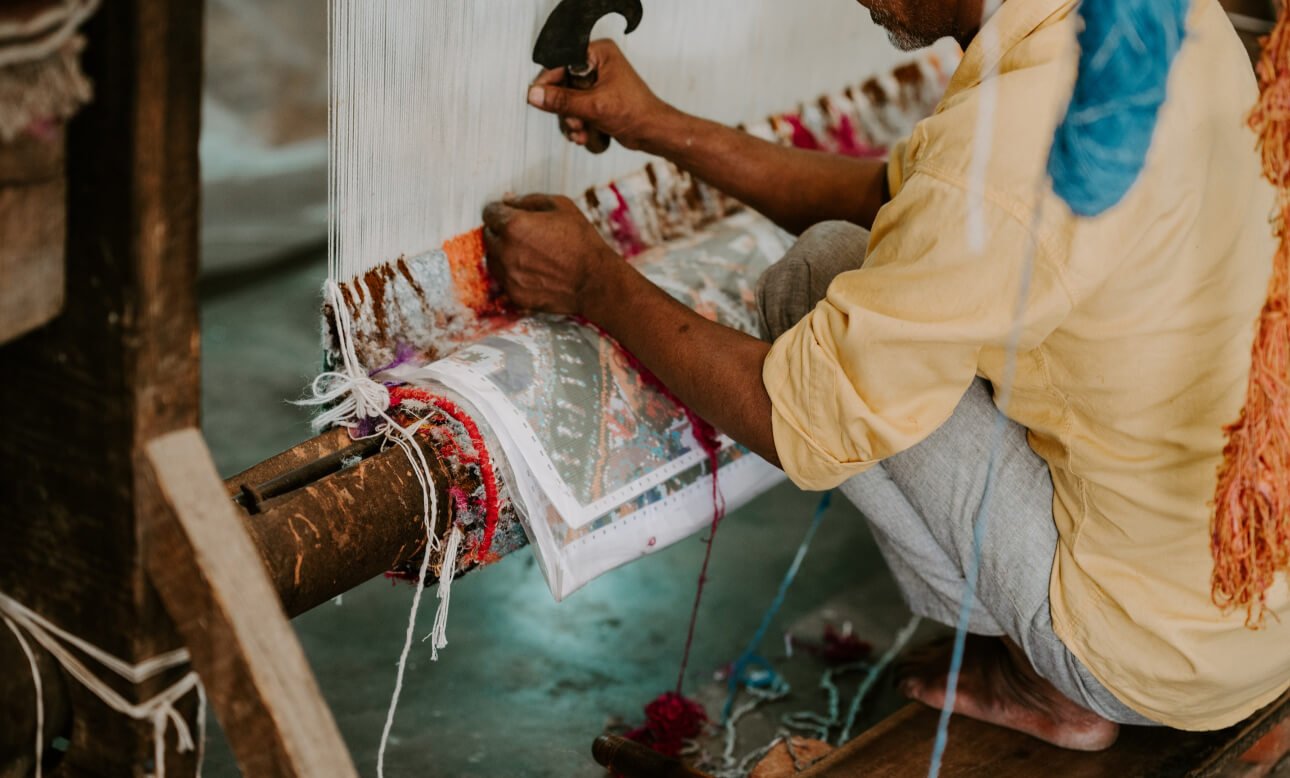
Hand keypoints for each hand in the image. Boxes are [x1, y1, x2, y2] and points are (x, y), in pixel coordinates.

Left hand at [482, 194, 620, 315]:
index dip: (500, 211)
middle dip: (501, 231)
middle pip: (488, 235)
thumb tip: (508, 200)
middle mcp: (505, 251)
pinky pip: (504, 278)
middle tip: (524, 234)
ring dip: (503, 253)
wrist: (594, 281)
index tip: (508, 214)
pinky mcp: (514, 294)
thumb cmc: (582, 240)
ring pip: (492, 258)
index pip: (490, 213)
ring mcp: (508, 275)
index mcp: (513, 225)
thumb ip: (529, 200)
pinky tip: (533, 270)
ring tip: (529, 253)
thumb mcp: (561, 206)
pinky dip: (512, 273)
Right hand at [528, 39, 674, 151]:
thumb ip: (562, 100)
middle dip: (566, 108)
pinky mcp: (596, 99)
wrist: (653, 132)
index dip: (549, 82)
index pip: (561, 63)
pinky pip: (576, 110)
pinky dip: (578, 124)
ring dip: (571, 120)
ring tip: (581, 131)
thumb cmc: (636, 112)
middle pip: (562, 84)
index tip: (538, 97)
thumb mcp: (594, 106)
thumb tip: (535, 95)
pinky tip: (584, 135)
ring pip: (567, 100)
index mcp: (599, 53)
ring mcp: (596, 83)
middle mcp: (597, 64)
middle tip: (574, 121)